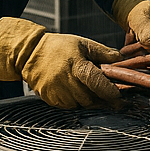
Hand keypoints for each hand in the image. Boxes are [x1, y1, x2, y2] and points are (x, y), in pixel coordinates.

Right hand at [0, 17, 121, 108]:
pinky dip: (76, 102)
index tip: (118, 97)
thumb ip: (103, 53)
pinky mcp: (48, 98)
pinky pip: (68, 106)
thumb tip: (120, 60)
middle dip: (101, 98)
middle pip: (90, 98)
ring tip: (91, 91)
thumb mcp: (83, 44)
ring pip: (80, 104)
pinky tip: (76, 92)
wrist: (29, 52)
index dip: (110, 91)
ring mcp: (55, 90)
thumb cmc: (58, 47)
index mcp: (77, 65)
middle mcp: (65, 80)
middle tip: (109, 97)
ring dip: (89, 101)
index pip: (96, 82)